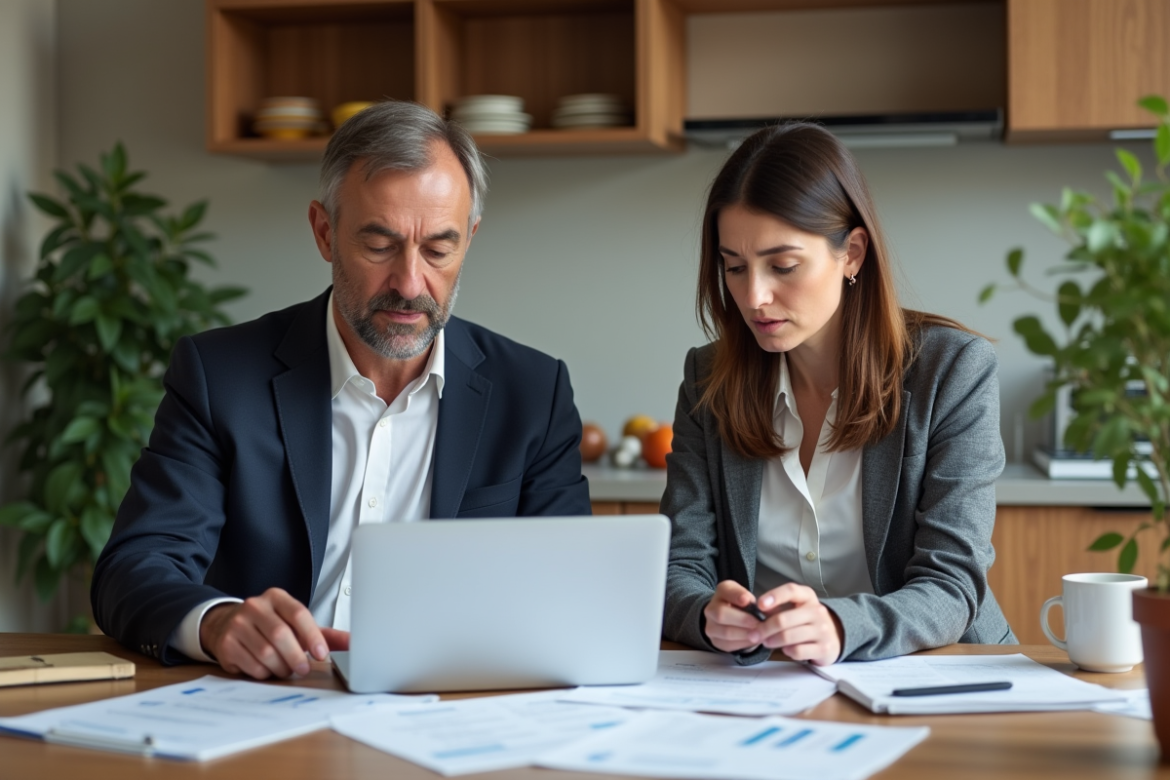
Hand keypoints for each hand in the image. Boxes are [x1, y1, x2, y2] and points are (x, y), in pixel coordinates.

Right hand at [199, 588, 348, 678]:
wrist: (226, 625)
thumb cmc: (270, 625)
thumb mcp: (295, 624)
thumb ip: (324, 634)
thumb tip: (354, 643)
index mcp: (276, 597)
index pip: (298, 614)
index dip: (312, 636)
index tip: (322, 655)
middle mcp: (255, 606)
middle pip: (280, 635)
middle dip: (296, 656)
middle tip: (304, 669)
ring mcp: (238, 624)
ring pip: (266, 653)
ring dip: (280, 667)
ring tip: (285, 668)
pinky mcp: (226, 643)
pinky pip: (251, 665)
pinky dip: (264, 672)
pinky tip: (267, 669)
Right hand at [702, 580, 771, 653]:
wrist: (733, 619)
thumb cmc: (745, 606)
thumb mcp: (750, 597)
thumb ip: (753, 601)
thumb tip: (761, 610)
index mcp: (722, 591)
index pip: (726, 590)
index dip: (737, 596)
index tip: (749, 601)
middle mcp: (711, 608)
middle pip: (721, 614)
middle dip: (743, 620)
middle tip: (759, 624)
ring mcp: (711, 626)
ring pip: (726, 632)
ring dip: (745, 634)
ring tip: (759, 634)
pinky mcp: (715, 641)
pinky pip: (729, 644)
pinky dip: (743, 643)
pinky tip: (754, 640)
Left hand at [753, 583, 841, 665]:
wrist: (834, 637)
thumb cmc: (807, 621)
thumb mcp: (795, 608)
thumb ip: (776, 608)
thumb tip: (756, 611)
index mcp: (807, 597)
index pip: (791, 590)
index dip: (774, 596)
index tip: (759, 604)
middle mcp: (817, 611)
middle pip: (784, 619)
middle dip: (764, 628)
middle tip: (753, 635)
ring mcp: (822, 630)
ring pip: (789, 636)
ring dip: (772, 641)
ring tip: (765, 642)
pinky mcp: (824, 649)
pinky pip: (798, 651)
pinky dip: (787, 651)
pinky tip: (785, 649)